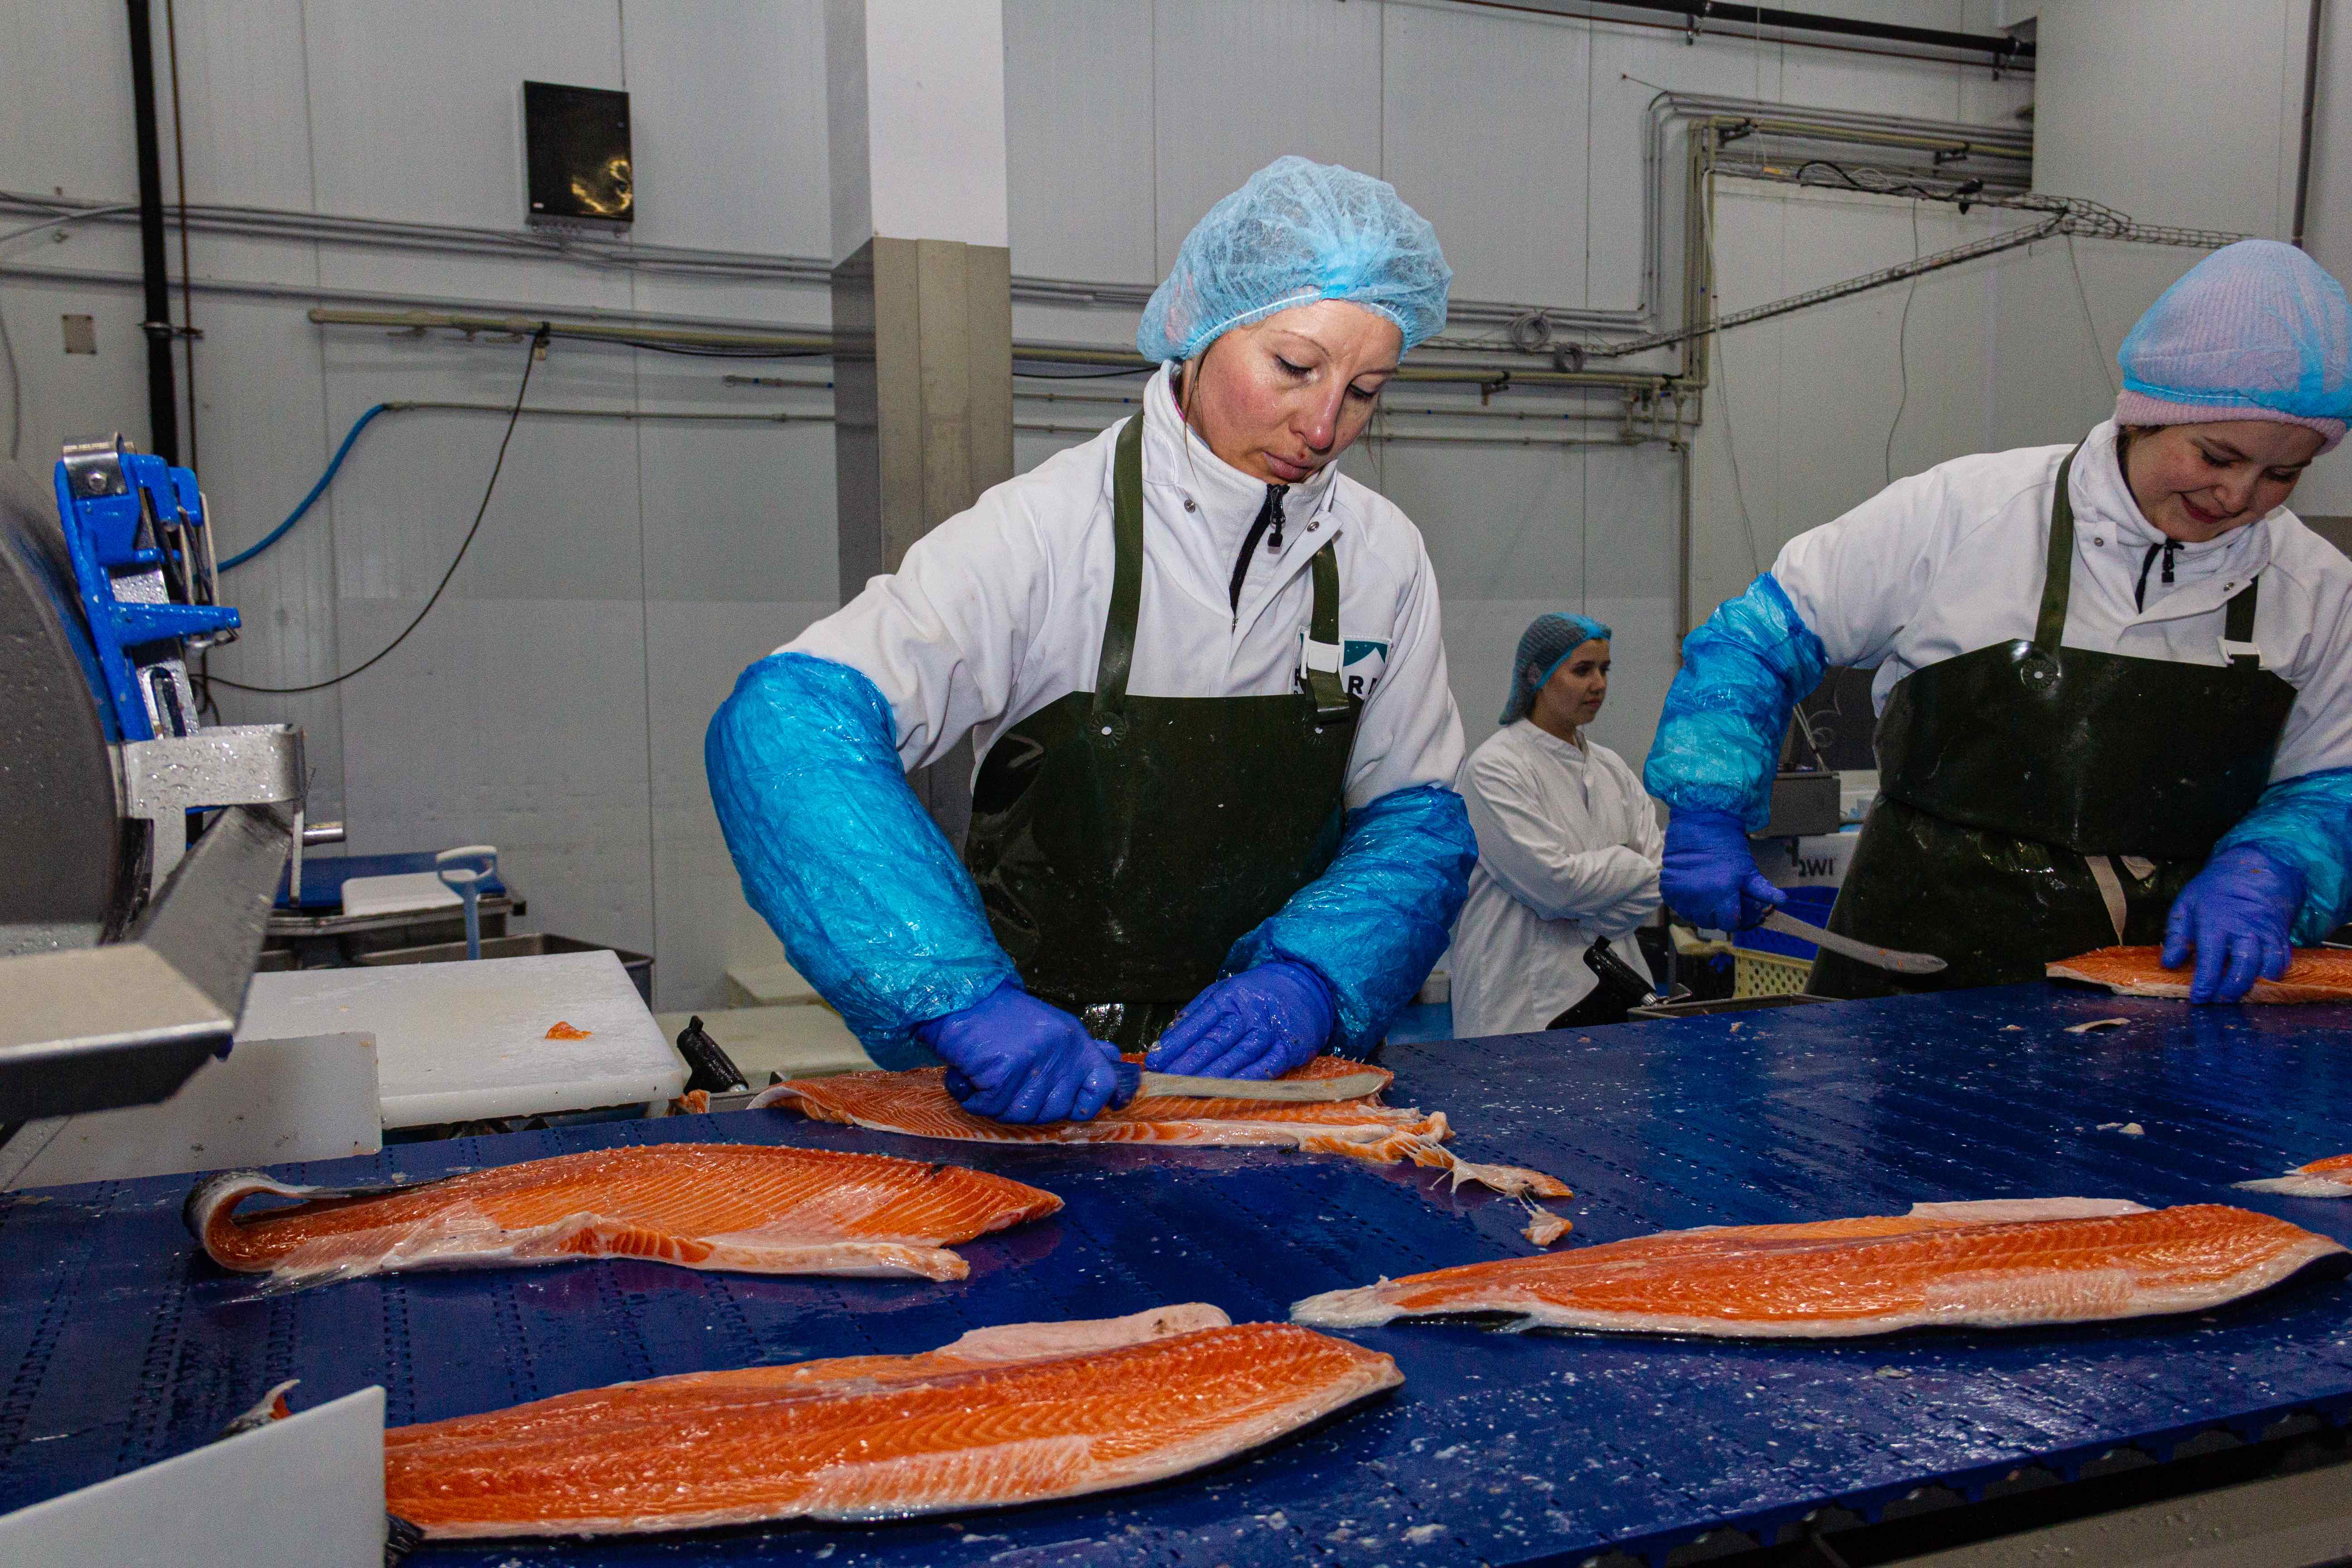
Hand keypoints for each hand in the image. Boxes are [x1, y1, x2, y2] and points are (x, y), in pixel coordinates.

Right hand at [917, 983, 1122, 1122]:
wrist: (959, 994)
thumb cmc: (1000, 1017)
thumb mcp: (1051, 1028)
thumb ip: (1078, 1051)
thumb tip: (1114, 1061)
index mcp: (1075, 1040)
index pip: (1104, 1085)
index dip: (1089, 1104)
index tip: (1072, 1107)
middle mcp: (1061, 1051)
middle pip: (1056, 1111)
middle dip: (1026, 1104)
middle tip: (1007, 1077)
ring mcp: (1035, 1061)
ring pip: (1021, 1115)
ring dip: (996, 1102)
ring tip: (987, 1071)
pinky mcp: (1005, 1071)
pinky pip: (991, 1108)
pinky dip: (974, 1098)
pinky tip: (969, 1073)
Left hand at [1146, 962, 1335, 1079]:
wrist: (1308, 985)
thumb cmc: (1258, 994)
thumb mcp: (1226, 992)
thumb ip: (1198, 1014)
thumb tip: (1169, 1040)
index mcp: (1230, 996)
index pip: (1198, 1021)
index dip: (1176, 1043)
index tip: (1156, 1060)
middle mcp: (1250, 1012)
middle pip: (1215, 1040)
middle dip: (1188, 1062)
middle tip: (1166, 1079)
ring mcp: (1270, 1030)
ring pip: (1237, 1055)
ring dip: (1212, 1075)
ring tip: (1188, 1089)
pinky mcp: (1289, 1048)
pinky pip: (1265, 1067)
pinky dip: (1244, 1080)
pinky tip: (1226, 1090)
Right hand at [1660, 808, 1784, 930]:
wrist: (1700, 825)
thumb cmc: (1727, 847)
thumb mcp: (1748, 869)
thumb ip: (1762, 890)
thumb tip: (1782, 901)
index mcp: (1722, 894)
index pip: (1730, 924)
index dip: (1735, 917)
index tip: (1735, 907)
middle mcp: (1700, 898)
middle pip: (1711, 923)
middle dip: (1718, 914)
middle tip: (1721, 898)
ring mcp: (1681, 895)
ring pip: (1693, 917)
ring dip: (1701, 910)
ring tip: (1707, 893)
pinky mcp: (1667, 889)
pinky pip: (1678, 906)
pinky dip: (1685, 902)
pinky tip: (1693, 888)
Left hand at [2162, 846, 2303, 1003]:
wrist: (2254, 870)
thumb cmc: (2214, 890)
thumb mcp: (2186, 905)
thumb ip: (2177, 935)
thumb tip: (2169, 963)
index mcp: (2215, 921)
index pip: (2210, 959)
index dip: (2205, 983)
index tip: (2198, 999)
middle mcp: (2244, 929)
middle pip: (2243, 967)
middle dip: (2231, 990)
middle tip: (2218, 1001)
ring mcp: (2266, 933)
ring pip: (2266, 967)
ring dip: (2253, 985)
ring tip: (2236, 995)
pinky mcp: (2281, 936)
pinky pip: (2282, 961)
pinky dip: (2272, 975)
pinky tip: (2259, 981)